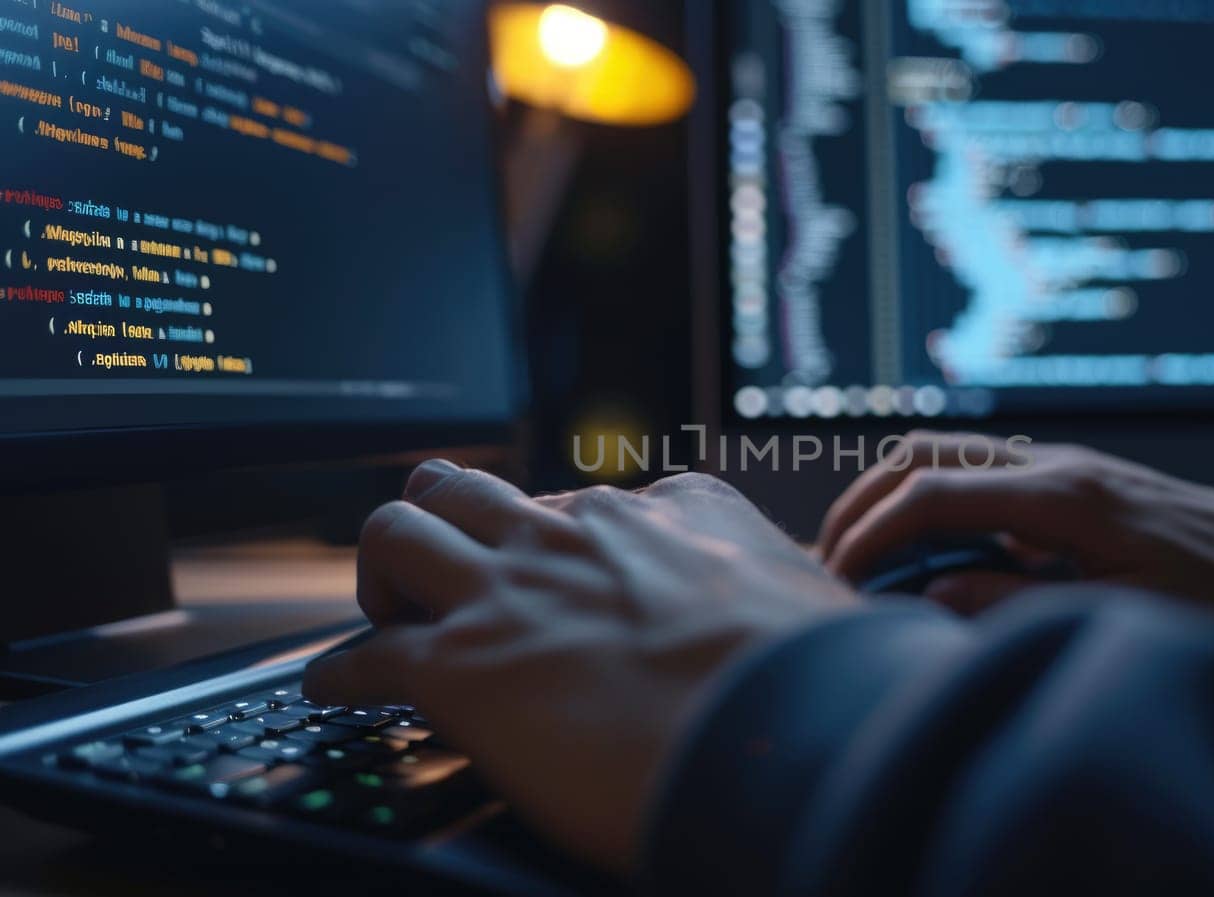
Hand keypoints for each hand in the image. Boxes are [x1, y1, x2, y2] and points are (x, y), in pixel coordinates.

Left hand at [303, 463, 856, 875]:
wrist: (783, 730)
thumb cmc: (815, 675)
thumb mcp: (810, 595)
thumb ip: (777, 588)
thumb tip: (810, 612)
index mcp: (664, 510)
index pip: (582, 499)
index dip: (556, 535)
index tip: (553, 569)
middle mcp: (575, 533)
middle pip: (468, 486)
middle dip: (443, 517)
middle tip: (446, 567)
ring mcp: (512, 591)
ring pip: (397, 532)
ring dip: (383, 571)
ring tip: (388, 609)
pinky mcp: (460, 666)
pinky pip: (362, 653)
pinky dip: (339, 672)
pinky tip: (336, 690)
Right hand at [818, 433, 1213, 618]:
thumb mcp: (1122, 615)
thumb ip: (1018, 602)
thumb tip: (930, 594)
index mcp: (1063, 497)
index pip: (931, 494)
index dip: (870, 535)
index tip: (836, 578)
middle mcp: (1055, 464)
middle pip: (924, 454)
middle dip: (863, 502)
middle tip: (829, 560)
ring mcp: (1063, 465)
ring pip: (947, 455)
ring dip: (893, 497)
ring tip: (864, 556)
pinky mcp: (1072, 481)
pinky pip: (980, 476)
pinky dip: (934, 503)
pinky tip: (931, 556)